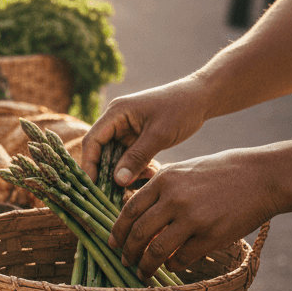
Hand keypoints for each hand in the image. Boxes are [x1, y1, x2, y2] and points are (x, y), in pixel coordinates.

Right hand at [80, 77, 208, 184]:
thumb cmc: (180, 109)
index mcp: (115, 113)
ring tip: (146, 177)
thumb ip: (136, 158)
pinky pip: (129, 158)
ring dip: (127, 172)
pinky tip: (152, 172)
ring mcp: (126, 130)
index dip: (89, 165)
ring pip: (116, 158)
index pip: (92, 141)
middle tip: (117, 192)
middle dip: (109, 172)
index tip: (94, 187)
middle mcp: (116, 122)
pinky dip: (137, 168)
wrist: (202, 98)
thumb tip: (117, 181)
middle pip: (101, 152)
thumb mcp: (158, 135)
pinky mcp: (136, 138)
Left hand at [107, 148, 276, 280]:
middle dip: (128, 252)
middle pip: (139, 233)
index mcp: (163, 181)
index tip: (113, 244)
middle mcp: (174, 199)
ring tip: (143, 272)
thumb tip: (135, 216)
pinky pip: (181, 258)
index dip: (118, 231)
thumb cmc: (220, 173)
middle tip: (125, 262)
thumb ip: (159, 191)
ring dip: (146, 265)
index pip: (129, 211)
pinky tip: (171, 266)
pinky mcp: (211, 235)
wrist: (262, 177)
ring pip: (156, 250)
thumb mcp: (183, 171)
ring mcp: (193, 218)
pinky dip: (172, 266)